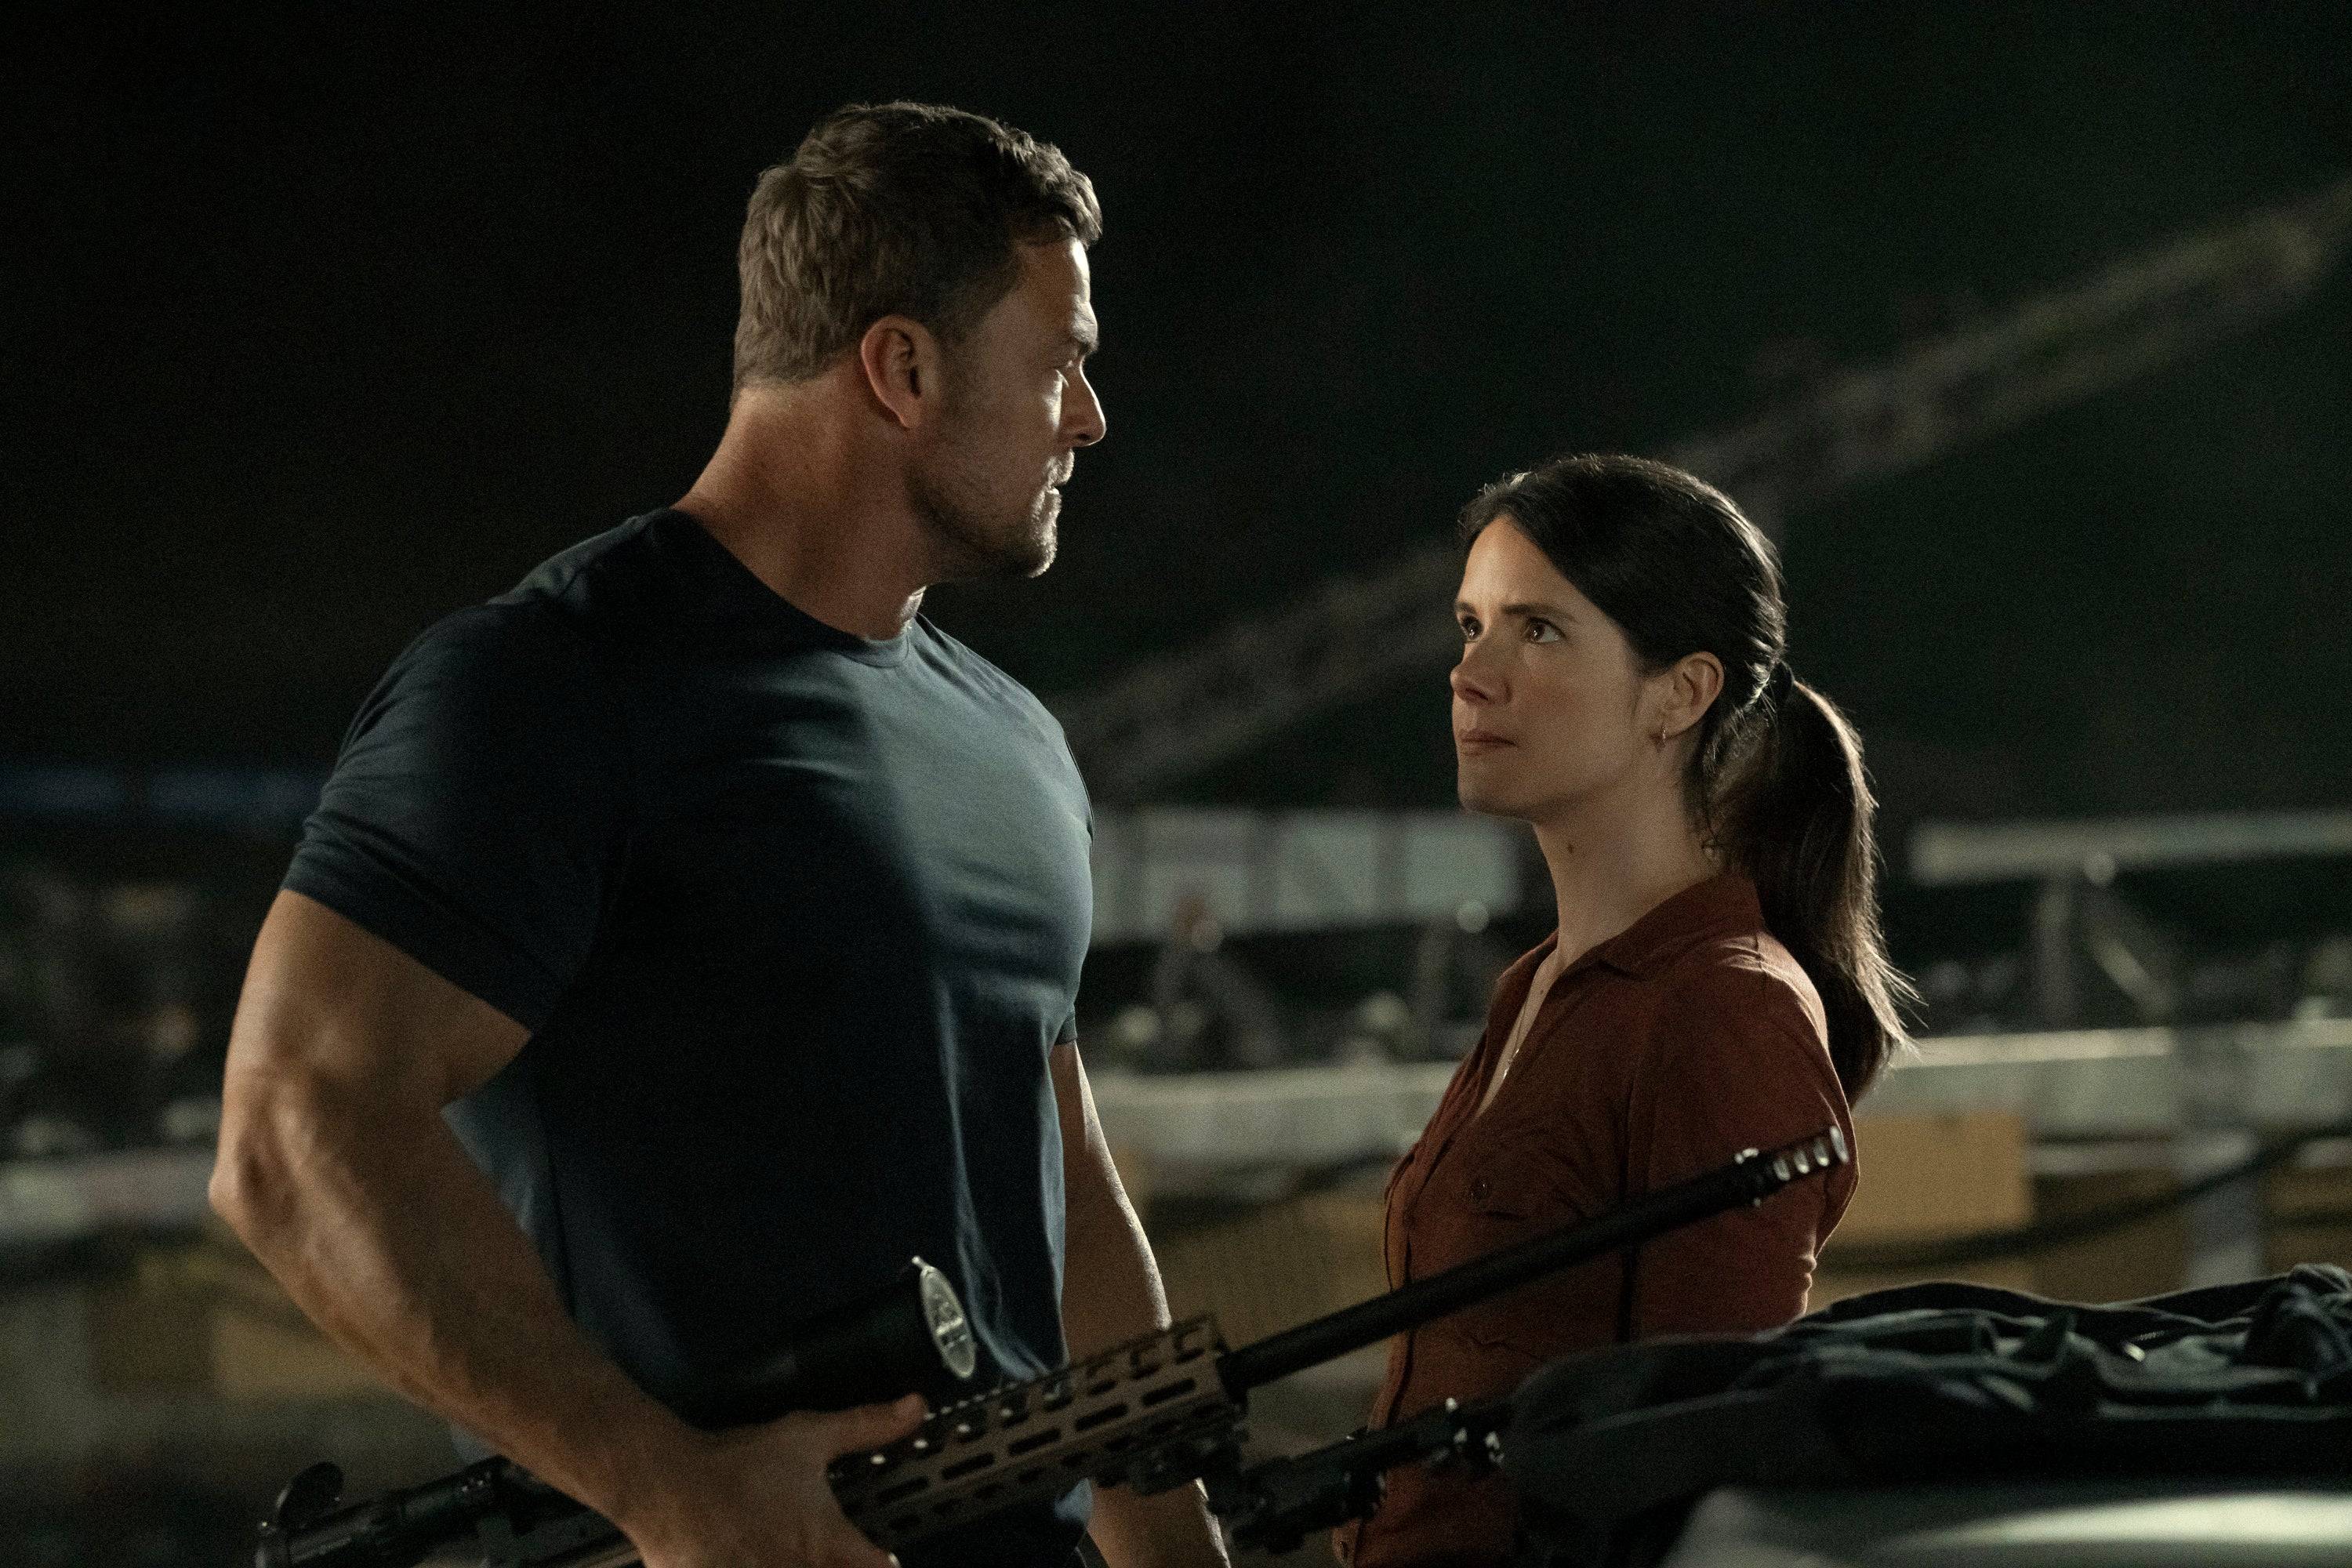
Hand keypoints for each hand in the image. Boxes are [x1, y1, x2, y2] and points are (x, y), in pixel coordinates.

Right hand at [623, 1394, 926, 1567]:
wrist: (668, 1483)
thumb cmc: (742, 1462)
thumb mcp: (810, 1436)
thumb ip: (867, 1426)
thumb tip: (917, 1406)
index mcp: (826, 1544)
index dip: (883, 1562)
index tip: (881, 1557)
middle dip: (838, 1565)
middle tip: (823, 1549)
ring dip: (797, 1566)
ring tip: (780, 1549)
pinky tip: (748, 1558)